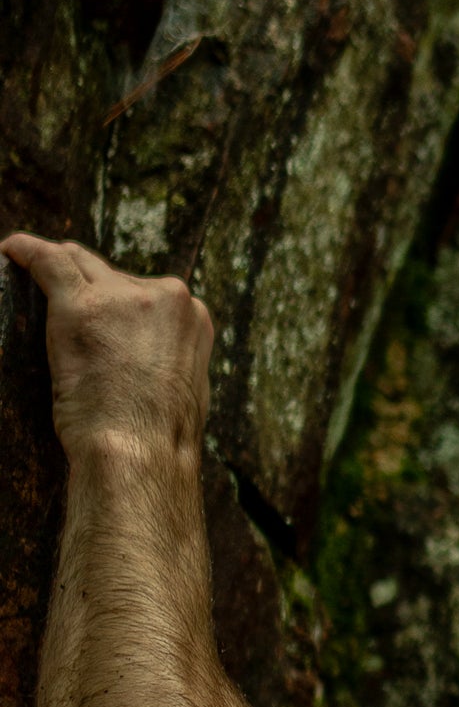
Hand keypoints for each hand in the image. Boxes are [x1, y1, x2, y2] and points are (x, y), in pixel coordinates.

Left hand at [0, 234, 211, 463]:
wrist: (142, 456)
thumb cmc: (159, 441)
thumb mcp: (184, 391)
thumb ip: (166, 358)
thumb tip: (143, 356)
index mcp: (193, 317)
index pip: (147, 293)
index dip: (119, 302)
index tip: (100, 313)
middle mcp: (163, 298)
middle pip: (112, 275)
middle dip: (88, 285)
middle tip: (60, 298)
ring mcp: (121, 298)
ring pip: (79, 265)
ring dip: (57, 271)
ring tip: (30, 270)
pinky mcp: (80, 304)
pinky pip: (47, 262)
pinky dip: (26, 253)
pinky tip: (11, 250)